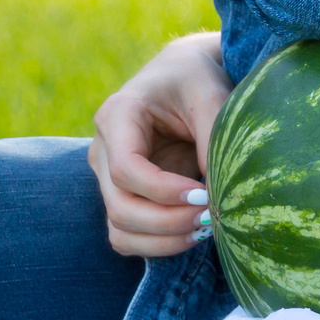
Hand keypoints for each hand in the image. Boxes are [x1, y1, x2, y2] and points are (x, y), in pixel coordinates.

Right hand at [88, 32, 231, 256]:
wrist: (182, 75)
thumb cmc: (195, 79)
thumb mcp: (210, 94)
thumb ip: (213, 139)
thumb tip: (216, 195)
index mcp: (118, 115)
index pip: (126, 169)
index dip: (164, 192)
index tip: (205, 195)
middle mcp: (103, 149)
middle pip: (120, 207)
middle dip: (168, 222)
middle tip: (212, 217)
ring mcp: (108, 177)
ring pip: (121, 230)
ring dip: (164, 240)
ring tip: (206, 230)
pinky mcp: (123, 195)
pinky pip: (130, 235)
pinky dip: (159, 244)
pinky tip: (194, 233)